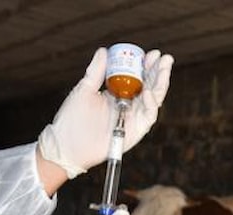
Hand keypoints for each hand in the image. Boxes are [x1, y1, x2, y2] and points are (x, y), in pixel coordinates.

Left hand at [38, 47, 173, 177]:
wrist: (67, 145)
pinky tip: (149, 92)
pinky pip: (149, 116)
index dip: (147, 65)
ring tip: (163, 68)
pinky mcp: (136, 131)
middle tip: (165, 58)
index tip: (151, 53)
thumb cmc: (73, 119)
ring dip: (161, 83)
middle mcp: (129, 105)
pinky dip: (152, 105)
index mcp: (118, 93)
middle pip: (150, 86)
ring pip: (154, 99)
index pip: (138, 77)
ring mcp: (133, 117)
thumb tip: (104, 51)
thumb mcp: (84, 90)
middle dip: (159, 71)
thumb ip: (96, 71)